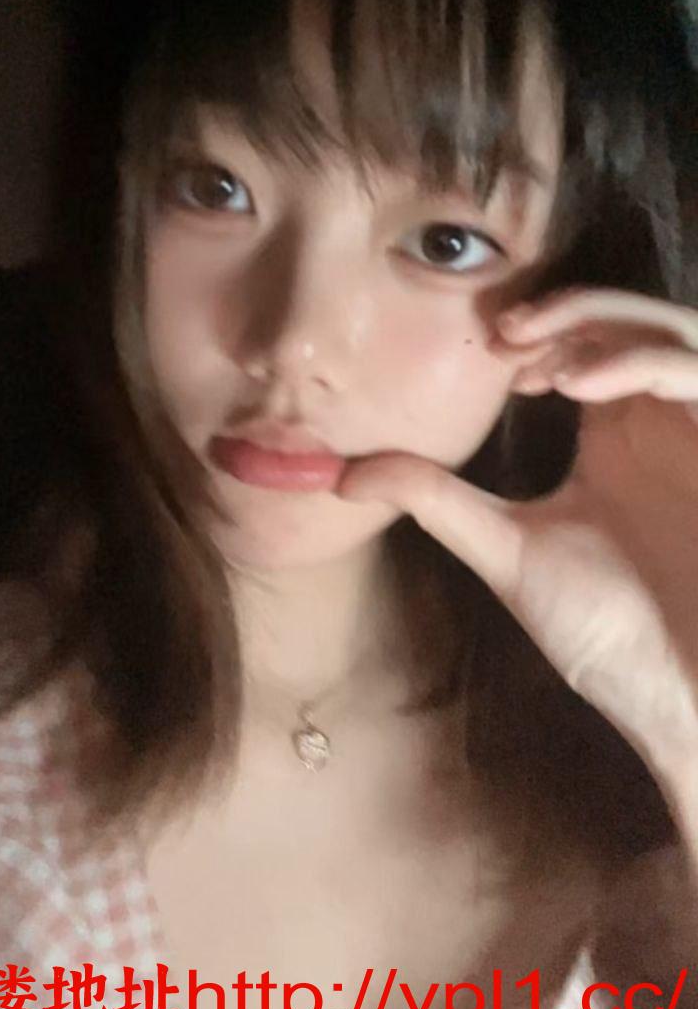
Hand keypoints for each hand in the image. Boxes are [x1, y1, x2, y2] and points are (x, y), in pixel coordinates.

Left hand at [335, 286, 697, 786]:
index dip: (537, 333)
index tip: (484, 351)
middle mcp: (657, 424)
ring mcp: (695, 433)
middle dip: (565, 310)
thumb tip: (344, 474)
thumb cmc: (610, 633)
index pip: (583, 348)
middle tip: (504, 331)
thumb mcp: (508, 551)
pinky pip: (695, 372)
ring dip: (603, 323)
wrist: (680, 698)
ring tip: (538, 349)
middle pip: (626, 321)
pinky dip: (641, 361)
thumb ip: (436, 502)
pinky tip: (581, 382)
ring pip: (670, 330)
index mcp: (613, 440)